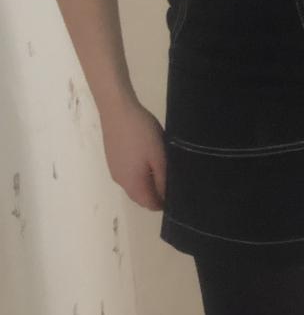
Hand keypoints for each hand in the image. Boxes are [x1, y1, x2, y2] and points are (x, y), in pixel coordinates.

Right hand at [100, 97, 166, 211]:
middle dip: (157, 194)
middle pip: (141, 197)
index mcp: (132, 184)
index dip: (165, 203)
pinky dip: (141, 173)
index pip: (150, 204)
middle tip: (174, 180)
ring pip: (135, 184)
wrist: (118, 110)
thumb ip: (163, 179)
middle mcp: (121, 181)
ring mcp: (115, 169)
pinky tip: (150, 158)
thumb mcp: (159, 156)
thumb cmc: (141, 134)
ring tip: (165, 168)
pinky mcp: (113, 158)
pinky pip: (129, 173)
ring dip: (149, 183)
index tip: (179, 194)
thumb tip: (166, 197)